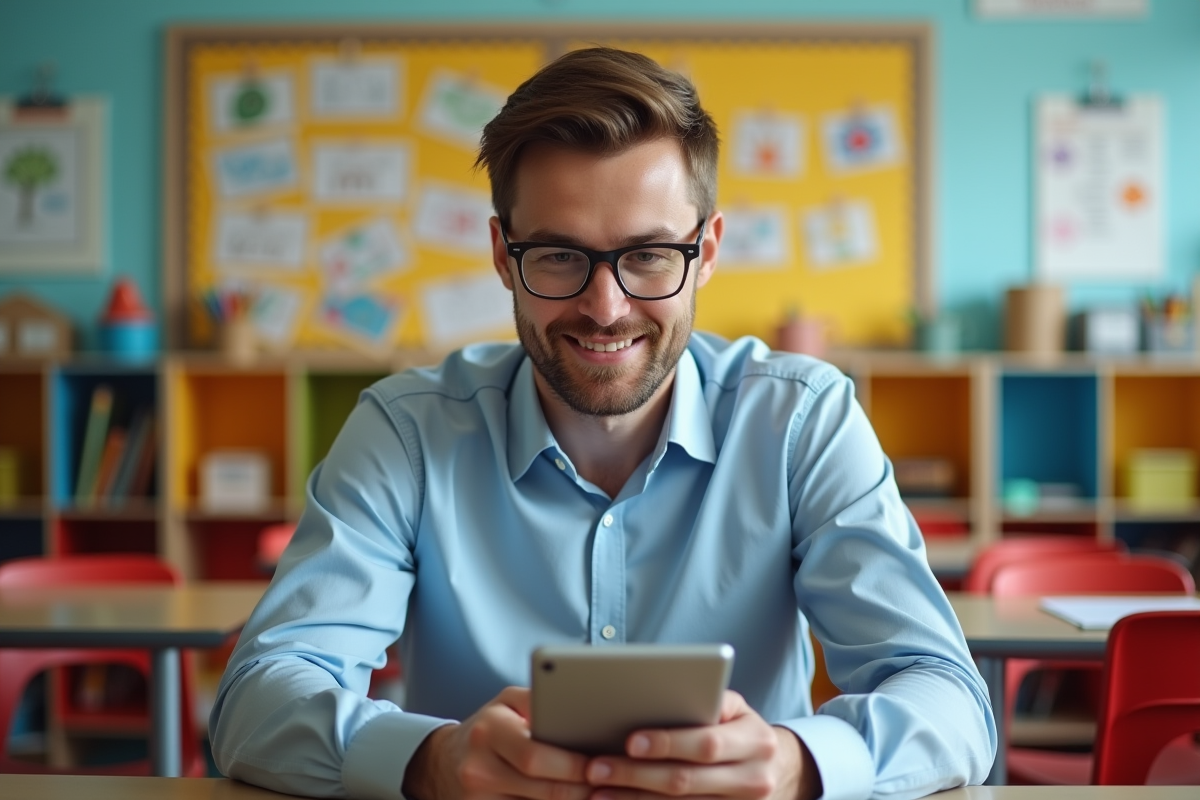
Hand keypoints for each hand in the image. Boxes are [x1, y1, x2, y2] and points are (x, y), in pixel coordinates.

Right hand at [403, 686, 591, 799]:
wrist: (443, 761)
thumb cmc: (488, 728)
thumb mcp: (507, 702)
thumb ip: (538, 701)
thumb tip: (575, 706)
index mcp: (489, 732)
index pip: (535, 756)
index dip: (572, 765)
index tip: (601, 764)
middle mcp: (479, 769)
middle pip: (542, 789)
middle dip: (581, 789)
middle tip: (607, 783)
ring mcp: (478, 799)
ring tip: (597, 793)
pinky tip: (571, 799)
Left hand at [583, 691, 820, 799]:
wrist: (778, 769)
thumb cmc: (740, 729)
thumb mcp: (734, 709)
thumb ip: (706, 702)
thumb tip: (654, 695)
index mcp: (756, 742)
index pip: (706, 744)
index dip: (667, 743)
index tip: (630, 740)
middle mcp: (754, 779)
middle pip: (686, 780)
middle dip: (637, 775)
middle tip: (597, 767)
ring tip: (598, 791)